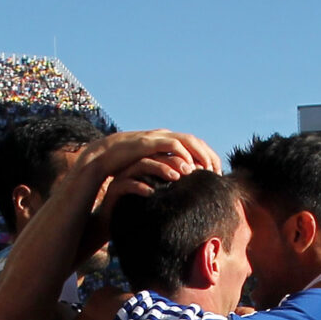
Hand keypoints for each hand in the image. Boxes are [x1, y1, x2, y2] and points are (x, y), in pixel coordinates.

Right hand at [92, 129, 217, 177]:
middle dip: (205, 155)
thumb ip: (167, 170)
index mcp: (167, 140)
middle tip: (214, 173)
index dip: (208, 156)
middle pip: (192, 141)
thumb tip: (185, 183)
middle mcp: (162, 136)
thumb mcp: (152, 169)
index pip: (195, 144)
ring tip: (196, 172)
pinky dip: (169, 160)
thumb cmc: (128, 166)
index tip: (217, 173)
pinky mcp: (141, 146)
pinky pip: (161, 150)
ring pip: (178, 144)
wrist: (103, 158)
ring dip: (189, 157)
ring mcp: (152, 139)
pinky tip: (175, 176)